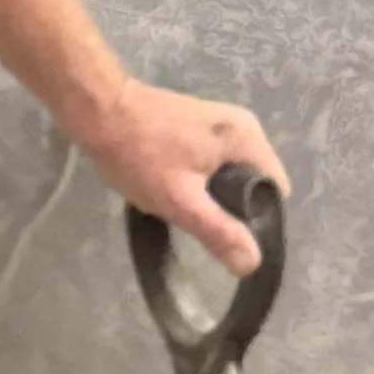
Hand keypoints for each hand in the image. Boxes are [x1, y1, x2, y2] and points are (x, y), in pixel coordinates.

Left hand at [76, 78, 291, 275]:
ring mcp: (221, 123)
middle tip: (201, 223)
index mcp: (249, 139)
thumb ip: (218, 231)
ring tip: (186, 207)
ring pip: (233, 175)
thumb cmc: (138, 155)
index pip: (275, 191)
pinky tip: (177, 189)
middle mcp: (244, 126)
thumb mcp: (180, 201)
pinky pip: (215, 164)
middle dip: (234, 208)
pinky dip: (202, 181)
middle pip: (256, 183)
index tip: (232, 236)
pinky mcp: (200, 126)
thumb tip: (252, 263)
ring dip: (215, 196)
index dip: (260, 219)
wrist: (98, 110)